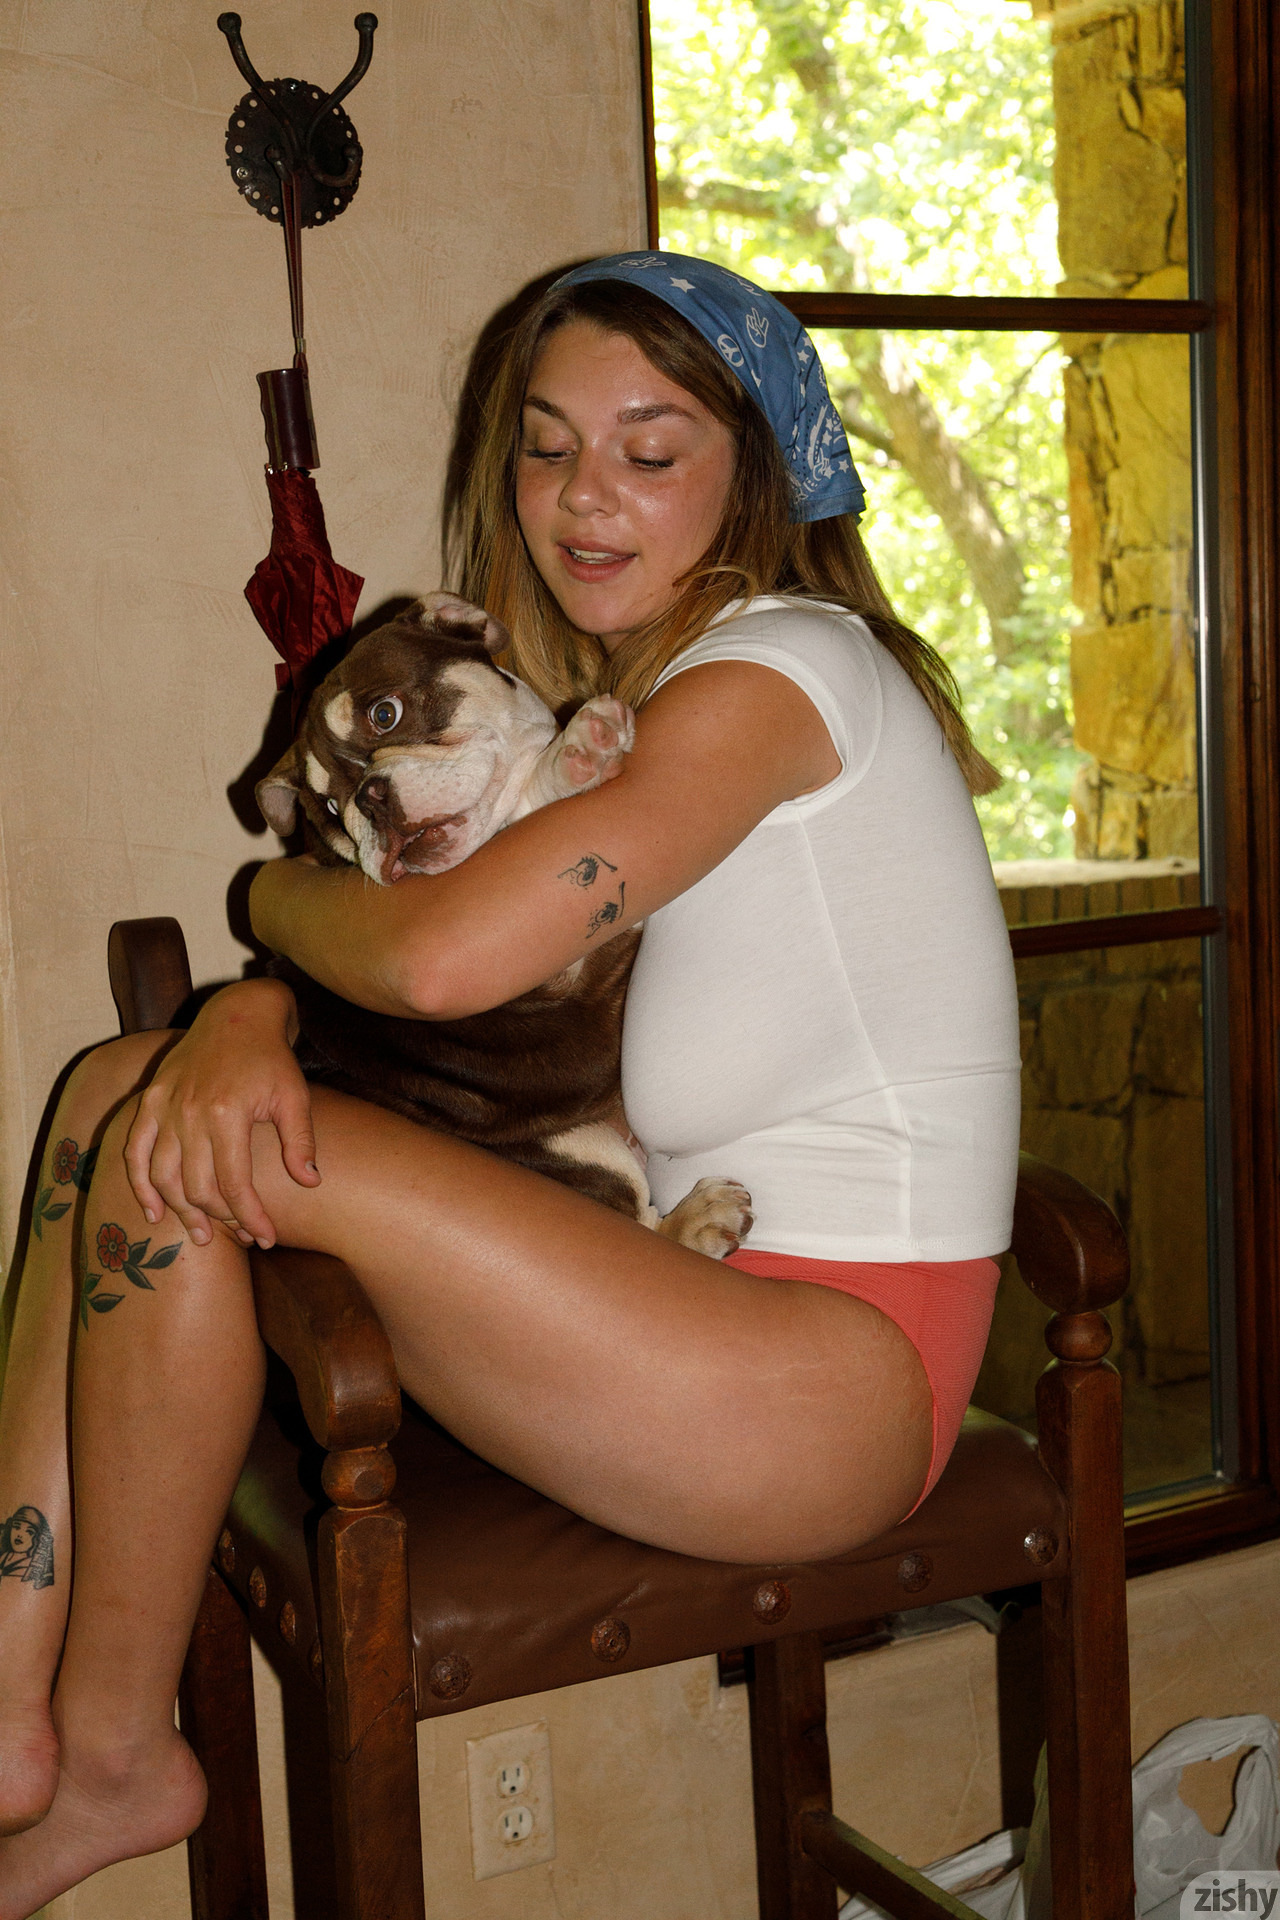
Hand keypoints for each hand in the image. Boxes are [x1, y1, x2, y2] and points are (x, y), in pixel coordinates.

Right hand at [124, 977, 318, 1247]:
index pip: (234, 1184)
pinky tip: (154, 1214)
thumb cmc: (271, 1059)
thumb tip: (311, 1183)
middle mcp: (189, 1112)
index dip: (250, 1217)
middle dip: (222, 1219)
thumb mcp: (295, 1096)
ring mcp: (164, 1107)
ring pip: (164, 1176)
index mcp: (227, 1112)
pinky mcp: (149, 1102)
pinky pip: (135, 1152)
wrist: (237, 1014)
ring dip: (182, 1212)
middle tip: (242, 1237)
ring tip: (203, 1236)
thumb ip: (301, 1141)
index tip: (267, 1237)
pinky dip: (140, 1186)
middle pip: (198, 1186)